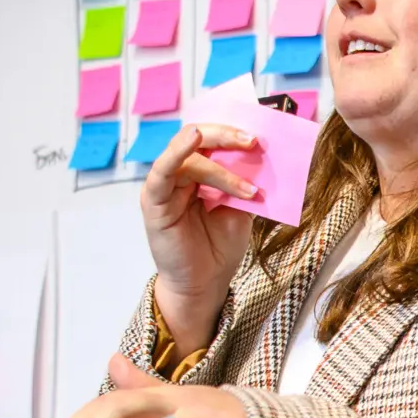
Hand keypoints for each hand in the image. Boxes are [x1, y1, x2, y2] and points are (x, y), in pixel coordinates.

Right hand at [141, 124, 259, 345]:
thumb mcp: (240, 209)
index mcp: (200, 172)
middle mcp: (180, 174)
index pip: (213, 140)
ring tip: (247, 185)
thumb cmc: (219, 248)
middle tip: (254, 141)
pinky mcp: (154, 200)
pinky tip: (194, 140)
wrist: (205, 284)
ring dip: (220, 166)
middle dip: (227, 136)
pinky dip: (177, 153)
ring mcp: (165, 185)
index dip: (235, 133)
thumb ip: (244, 181)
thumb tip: (263, 153)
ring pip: (188, 156)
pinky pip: (162, 170)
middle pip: (198, 139)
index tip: (262, 134)